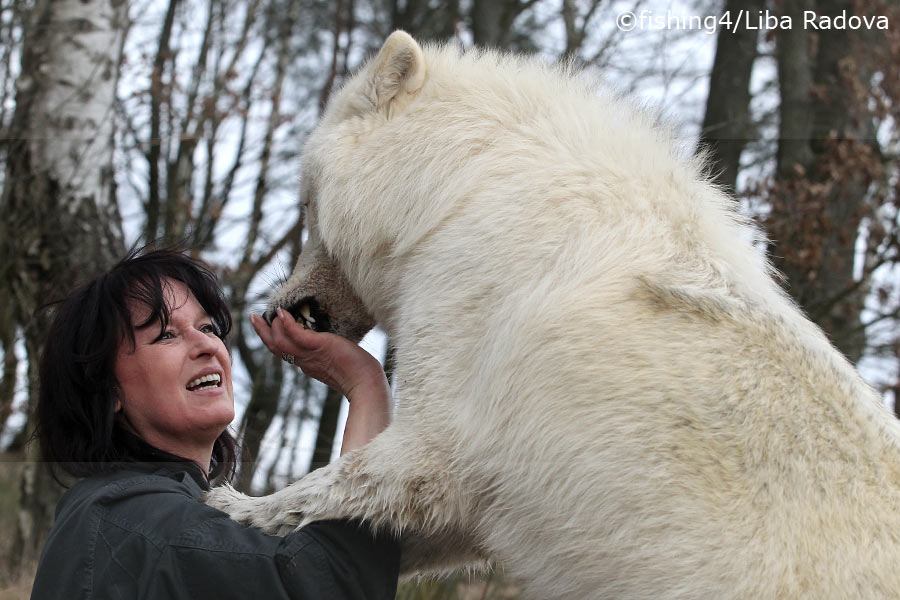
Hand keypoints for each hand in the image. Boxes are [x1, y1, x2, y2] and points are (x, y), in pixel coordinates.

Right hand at [250, 309, 391, 452]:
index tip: (264, 326)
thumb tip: (318, 342)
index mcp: (306, 364)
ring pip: (280, 343)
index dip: (271, 339)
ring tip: (267, 314)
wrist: (366, 382)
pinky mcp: (319, 347)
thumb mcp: (335, 358)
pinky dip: (287, 324)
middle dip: (262, 332)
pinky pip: (297, 335)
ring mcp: (310, 355)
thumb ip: (324, 352)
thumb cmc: (357, 371)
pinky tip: (282, 313)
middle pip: (275, 348)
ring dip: (270, 328)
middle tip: (252, 317)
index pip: (283, 351)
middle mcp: (304, 361)